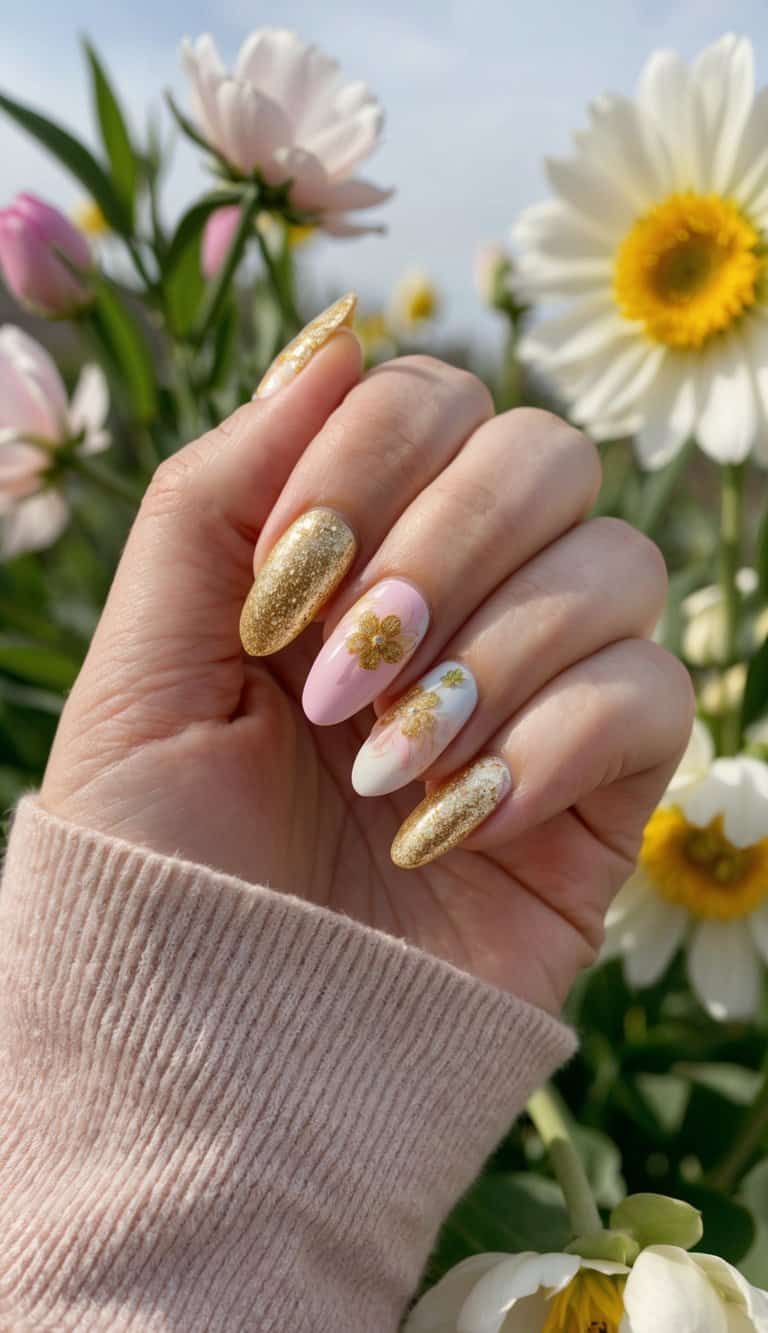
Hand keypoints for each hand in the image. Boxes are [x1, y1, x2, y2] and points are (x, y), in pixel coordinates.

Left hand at [40, 329, 692, 1013]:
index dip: (365, 461)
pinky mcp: (604, 796)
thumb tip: (335, 335)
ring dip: (495, 655)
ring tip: (384, 769)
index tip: (279, 588)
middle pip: (545, 454)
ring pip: (620, 564)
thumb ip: (212, 492)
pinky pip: (654, 698)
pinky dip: (554, 743)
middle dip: (447, 544)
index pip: (424, 402)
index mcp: (345, 560)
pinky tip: (456, 821)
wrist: (216, 1062)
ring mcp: (538, 697)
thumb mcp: (142, 667)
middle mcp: (456, 607)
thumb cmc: (161, 869)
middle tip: (344, 671)